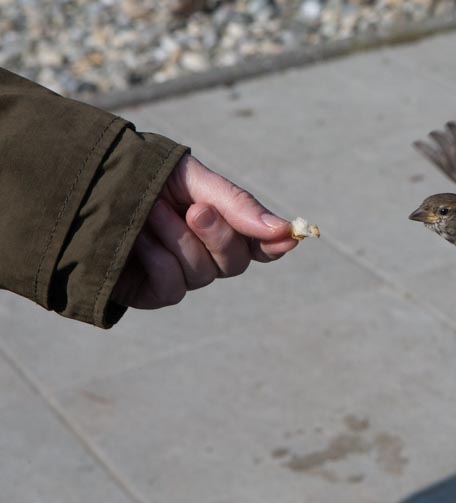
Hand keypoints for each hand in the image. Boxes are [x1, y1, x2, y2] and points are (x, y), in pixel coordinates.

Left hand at [112, 155, 297, 308]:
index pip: (259, 245)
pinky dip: (155, 258)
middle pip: (234, 262)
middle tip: (195, 209)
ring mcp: (180, 276)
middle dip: (218, 235)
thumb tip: (284, 230)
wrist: (84, 181)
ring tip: (149, 211)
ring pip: (201, 274)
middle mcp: (205, 255)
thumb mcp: (193, 179)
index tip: (288, 237)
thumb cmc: (144, 174)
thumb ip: (236, 203)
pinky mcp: (151, 293)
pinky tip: (135, 236)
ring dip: (176, 239)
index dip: (275, 244)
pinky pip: (171, 286)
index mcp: (221, 225)